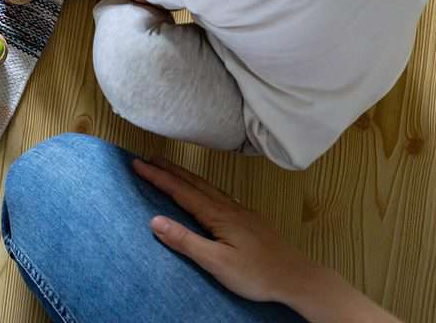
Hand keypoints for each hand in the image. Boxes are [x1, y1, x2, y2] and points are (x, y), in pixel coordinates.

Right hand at [133, 157, 317, 304]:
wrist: (298, 278)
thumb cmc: (257, 274)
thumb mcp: (217, 263)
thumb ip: (186, 241)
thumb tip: (154, 220)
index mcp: (217, 216)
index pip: (180, 191)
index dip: (157, 177)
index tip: (137, 164)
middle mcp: (228, 208)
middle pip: (193, 183)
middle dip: (169, 169)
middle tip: (148, 157)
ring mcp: (240, 212)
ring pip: (207, 186)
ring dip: (185, 175)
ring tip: (169, 168)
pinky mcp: (249, 219)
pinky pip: (218, 194)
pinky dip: (202, 185)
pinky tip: (205, 190)